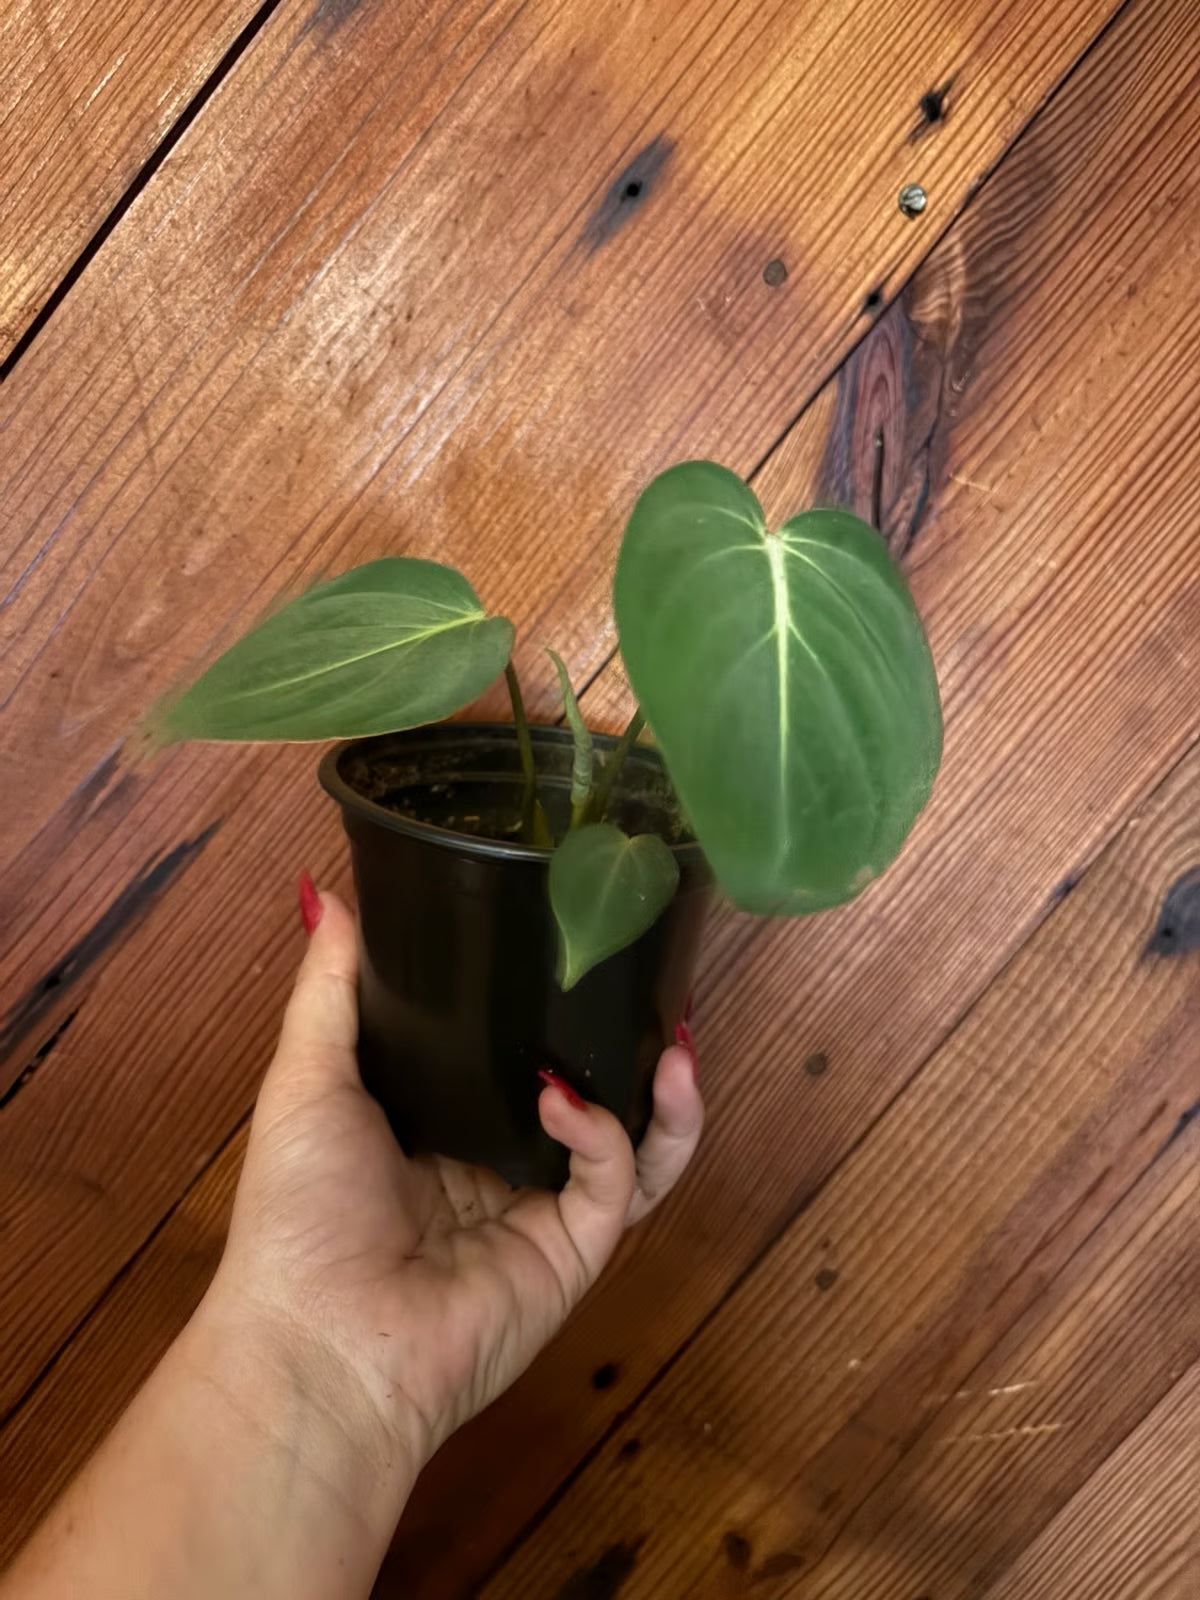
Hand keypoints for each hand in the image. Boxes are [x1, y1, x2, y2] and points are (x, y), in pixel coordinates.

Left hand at [207, 884, 703, 1482]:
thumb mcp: (307, 1078)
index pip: (516, 1057)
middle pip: (591, 1095)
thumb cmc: (298, 1215)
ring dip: (665, 1093)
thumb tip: (323, 890)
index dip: (553, 1010)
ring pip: (634, 1143)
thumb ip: (330, 987)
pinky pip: (619, 1183)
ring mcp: (542, 1212)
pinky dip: (609, 1134)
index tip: (581, 950)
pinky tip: (567, 1100)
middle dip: (629, 1046)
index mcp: (441, 1128)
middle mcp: (500, 1166)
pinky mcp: (573, 1253)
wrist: (319, 1343)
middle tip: (655, 986)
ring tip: (678, 1037)